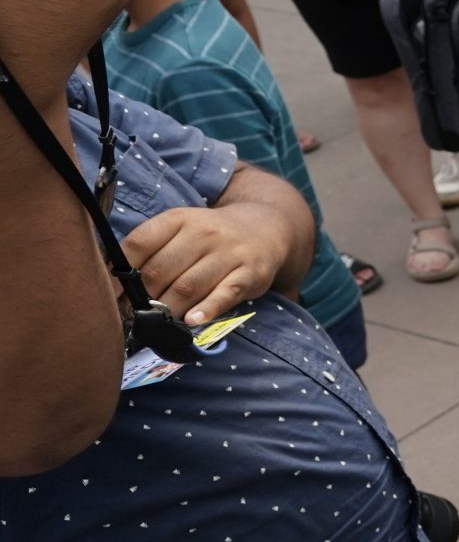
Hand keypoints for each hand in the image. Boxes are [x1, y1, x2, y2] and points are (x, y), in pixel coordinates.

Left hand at [120, 203, 291, 324]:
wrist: (266, 228)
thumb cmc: (211, 235)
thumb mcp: (181, 228)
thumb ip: (151, 249)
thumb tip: (112, 281)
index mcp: (179, 218)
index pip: (139, 244)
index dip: (118, 273)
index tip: (109, 295)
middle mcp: (204, 232)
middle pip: (160, 270)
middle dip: (140, 298)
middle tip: (131, 316)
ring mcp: (229, 253)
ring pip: (188, 286)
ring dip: (167, 309)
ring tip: (156, 322)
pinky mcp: (251, 273)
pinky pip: (225, 294)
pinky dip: (206, 310)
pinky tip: (191, 322)